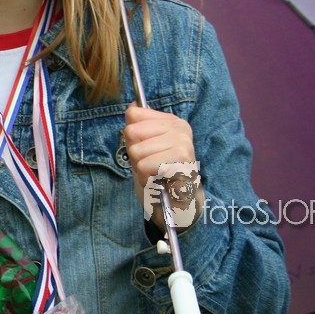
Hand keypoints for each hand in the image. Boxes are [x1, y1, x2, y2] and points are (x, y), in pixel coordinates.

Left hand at [124, 103, 202, 230]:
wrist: (179, 206)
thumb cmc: (160, 175)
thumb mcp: (144, 147)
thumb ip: (138, 126)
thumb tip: (131, 107)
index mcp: (172, 121)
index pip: (133, 114)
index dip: (133, 137)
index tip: (147, 151)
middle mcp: (180, 127)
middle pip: (131, 132)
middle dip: (135, 154)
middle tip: (151, 166)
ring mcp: (183, 142)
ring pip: (136, 151)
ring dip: (141, 168)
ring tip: (156, 174)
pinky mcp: (181, 159)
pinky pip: (144, 166)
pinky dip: (147, 178)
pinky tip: (159, 181)